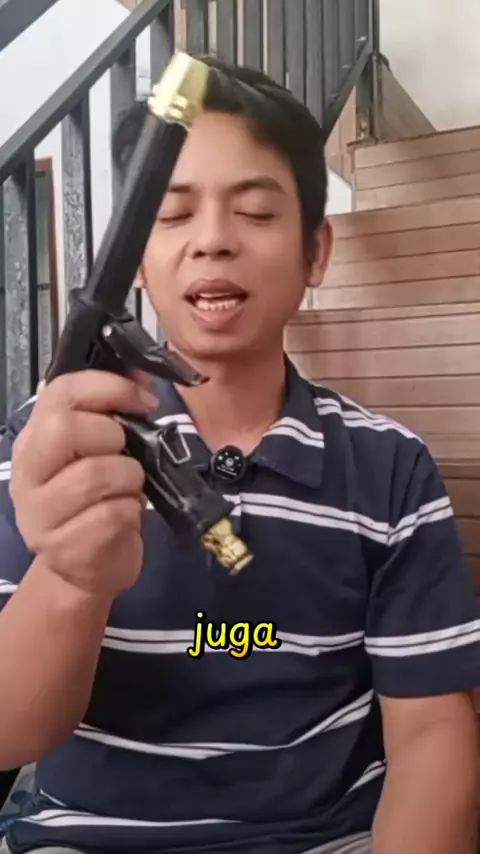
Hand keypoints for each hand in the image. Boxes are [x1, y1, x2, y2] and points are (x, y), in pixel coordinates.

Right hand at [9, 370, 158, 599]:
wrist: (85, 570)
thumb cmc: (97, 502)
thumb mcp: (101, 452)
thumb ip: (112, 410)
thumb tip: (139, 369)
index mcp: (34, 440)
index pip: (60, 392)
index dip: (109, 387)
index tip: (144, 399)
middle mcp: (27, 473)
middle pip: (65, 428)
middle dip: (112, 435)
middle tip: (126, 453)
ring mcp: (40, 513)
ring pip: (95, 474)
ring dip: (129, 478)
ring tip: (129, 489)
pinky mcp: (64, 547)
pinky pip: (111, 514)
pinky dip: (131, 511)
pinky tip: (126, 516)